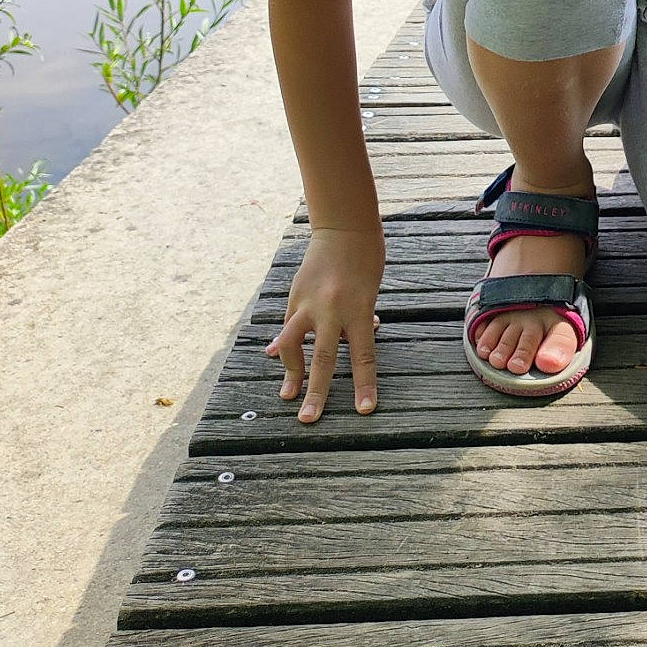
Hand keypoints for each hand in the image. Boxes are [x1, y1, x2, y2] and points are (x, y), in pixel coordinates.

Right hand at [265, 225, 385, 422]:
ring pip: (294, 344)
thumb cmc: (367, 257)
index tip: (365, 410)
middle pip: (323, 358)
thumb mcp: (370, 290)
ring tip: (289, 395)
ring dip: (291, 372)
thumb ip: (360, 318)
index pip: (363, 355)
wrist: (344, 226)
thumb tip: (354, 340)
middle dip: (316, 391)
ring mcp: (309, 302)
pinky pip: (288, 326)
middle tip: (308, 420)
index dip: (364, 385)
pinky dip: (284, 344)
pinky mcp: (294, 296)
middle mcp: (332, 309)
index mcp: (359, 308)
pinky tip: (276, 358)